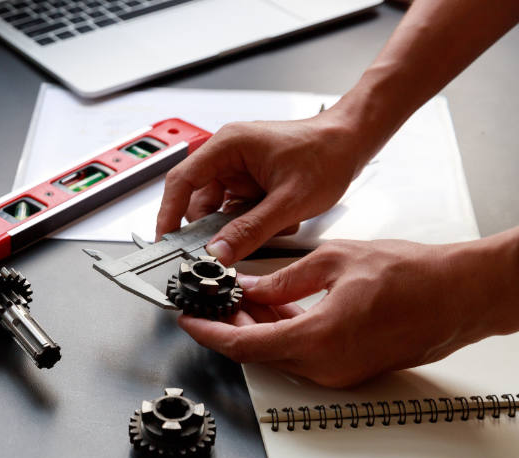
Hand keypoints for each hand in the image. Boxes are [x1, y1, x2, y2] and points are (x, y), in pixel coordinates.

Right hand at [156, 112, 369, 264]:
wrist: (353, 142)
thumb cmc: (327, 154)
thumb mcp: (288, 201)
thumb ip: (249, 231)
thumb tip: (218, 253)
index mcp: (228, 146)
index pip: (181, 182)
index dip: (168, 214)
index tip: (165, 240)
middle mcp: (227, 154)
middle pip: (198, 200)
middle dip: (213, 228)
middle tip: (221, 251)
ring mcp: (237, 168)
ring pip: (218, 209)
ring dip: (238, 226)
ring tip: (271, 224)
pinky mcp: (248, 180)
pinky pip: (235, 210)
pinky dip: (251, 221)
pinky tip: (277, 219)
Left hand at [177, 239, 494, 386]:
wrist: (463, 294)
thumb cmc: (415, 276)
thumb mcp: (335, 261)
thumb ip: (283, 279)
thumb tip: (250, 287)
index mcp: (317, 340)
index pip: (242, 345)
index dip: (208, 333)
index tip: (188, 320)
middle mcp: (325, 366)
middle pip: (258, 351)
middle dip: (230, 325)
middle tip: (214, 299)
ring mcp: (338, 372)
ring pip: (280, 352)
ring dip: (257, 326)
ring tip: (244, 295)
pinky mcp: (350, 369)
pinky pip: (303, 354)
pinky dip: (284, 331)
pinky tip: (276, 305)